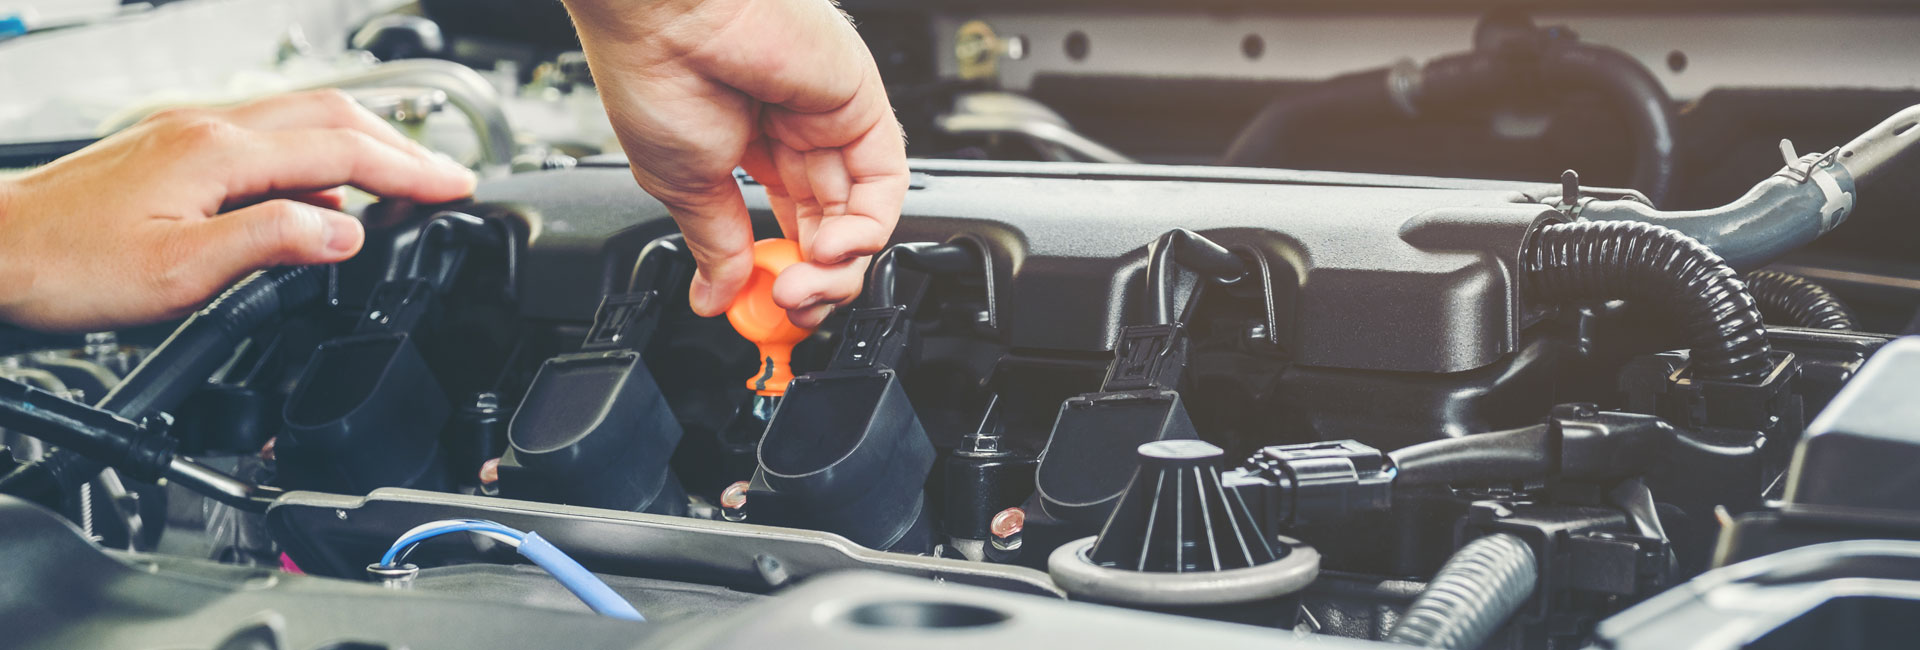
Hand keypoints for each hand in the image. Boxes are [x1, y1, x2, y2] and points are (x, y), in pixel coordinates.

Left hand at [0, 90, 475, 331]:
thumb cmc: (68, 266)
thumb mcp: (180, 273)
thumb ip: (271, 244)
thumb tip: (346, 234)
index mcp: (217, 153)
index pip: (340, 151)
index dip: (407, 172)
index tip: (454, 188)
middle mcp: (206, 127)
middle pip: (331, 115)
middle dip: (400, 145)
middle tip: (446, 178)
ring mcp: (188, 131)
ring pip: (301, 117)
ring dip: (363, 142)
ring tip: (403, 177)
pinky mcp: (174, 147)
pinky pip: (268, 134)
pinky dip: (318, 152)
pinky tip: (324, 188)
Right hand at [564, 0, 908, 326]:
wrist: (664, 14)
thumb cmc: (656, 71)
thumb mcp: (683, 184)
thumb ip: (713, 244)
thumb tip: (713, 296)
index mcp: (746, 145)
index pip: (784, 224)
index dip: (781, 272)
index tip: (764, 307)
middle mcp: (794, 131)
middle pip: (827, 225)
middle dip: (814, 281)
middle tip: (790, 307)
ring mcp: (830, 118)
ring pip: (859, 213)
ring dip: (837, 267)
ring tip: (804, 285)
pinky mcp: (861, 104)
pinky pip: (884, 181)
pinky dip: (866, 229)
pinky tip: (833, 250)